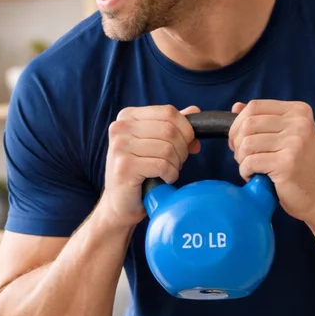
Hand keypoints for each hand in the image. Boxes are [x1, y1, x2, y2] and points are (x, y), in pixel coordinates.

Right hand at [100, 105, 200, 227]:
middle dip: (182, 149)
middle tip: (176, 162)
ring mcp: (120, 147)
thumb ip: (172, 126)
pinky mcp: (125, 166)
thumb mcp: (155, 144)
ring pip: (168, 148)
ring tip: (168, 172)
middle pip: (170, 130)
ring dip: (176, 164)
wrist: (119, 204)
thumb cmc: (139, 174)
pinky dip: (170, 174)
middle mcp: (120, 128)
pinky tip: (164, 180)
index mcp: (127, 116)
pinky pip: (162, 165)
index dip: (186, 129)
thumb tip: (195, 111)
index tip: (187, 144)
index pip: (168, 112)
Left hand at [228, 99, 314, 224]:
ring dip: (241, 159)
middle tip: (242, 157)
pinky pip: (251, 162)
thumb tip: (236, 106)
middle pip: (248, 124)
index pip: (255, 106)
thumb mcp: (288, 136)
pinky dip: (245, 171)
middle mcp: (299, 123)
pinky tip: (253, 176)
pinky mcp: (287, 164)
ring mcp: (295, 143)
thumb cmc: (301, 167)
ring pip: (247, 143)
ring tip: (250, 168)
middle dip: (237, 142)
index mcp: (299, 111)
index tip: (238, 140)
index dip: (237, 123)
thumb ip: (264, 120)